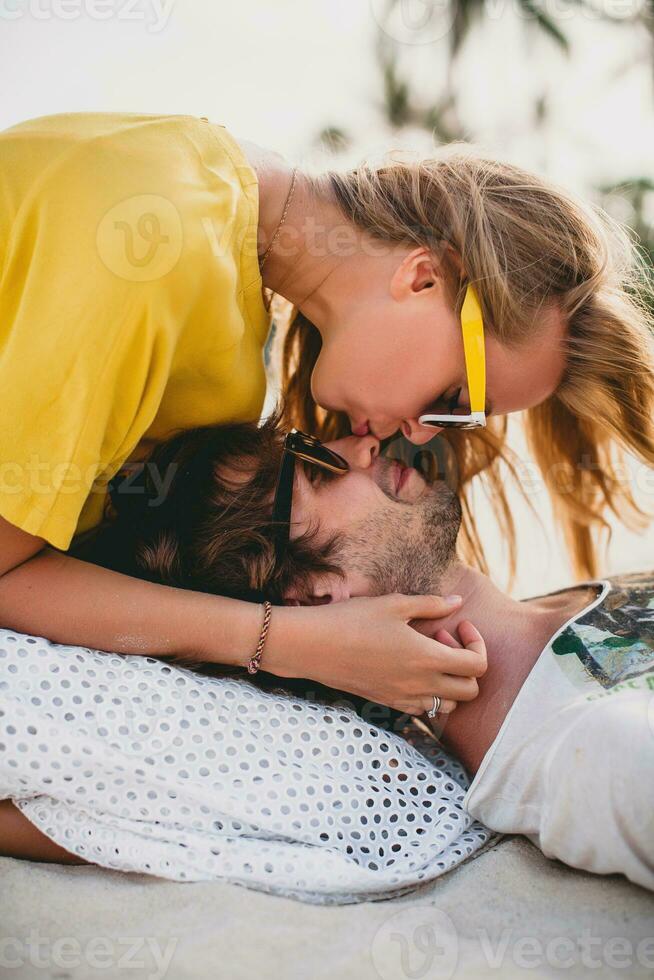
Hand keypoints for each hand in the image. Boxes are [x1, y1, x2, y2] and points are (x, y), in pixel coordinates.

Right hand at [268, 594, 486, 713]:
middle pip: (470, 691)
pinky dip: (428, 693)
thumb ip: (431, 605)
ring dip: (450, 682)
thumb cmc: (353, 620)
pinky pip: (422, 709)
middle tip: (443, 640)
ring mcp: (403, 697)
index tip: (457, 625)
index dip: (477, 644)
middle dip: (468, 666)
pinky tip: (410, 668)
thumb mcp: (394, 604)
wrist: (313, 646)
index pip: (477, 665)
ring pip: (448, 705)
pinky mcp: (387, 702)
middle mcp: (420, 684)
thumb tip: (457, 602)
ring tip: (427, 655)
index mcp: (427, 658)